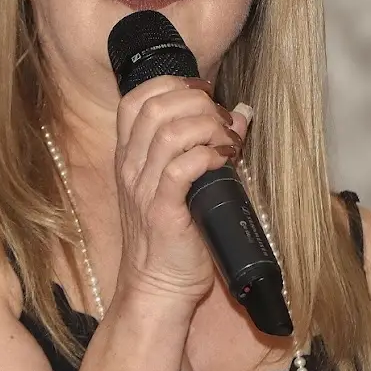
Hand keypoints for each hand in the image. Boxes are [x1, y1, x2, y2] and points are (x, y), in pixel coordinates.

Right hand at [112, 76, 249, 307]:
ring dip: (206, 126)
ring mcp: (143, 189)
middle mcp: (131, 167)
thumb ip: (203, 143)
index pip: (135, 100)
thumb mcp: (180, 181)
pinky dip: (207, 155)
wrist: (157, 286)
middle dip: (196, 101)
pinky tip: (224, 160)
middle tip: (221, 119)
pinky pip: (181, 169)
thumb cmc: (171, 232)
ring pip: (168, 133)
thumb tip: (240, 113)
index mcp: (130, 155)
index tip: (202, 92)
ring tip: (227, 140)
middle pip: (155, 108)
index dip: (170, 84)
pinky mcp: (162, 212)